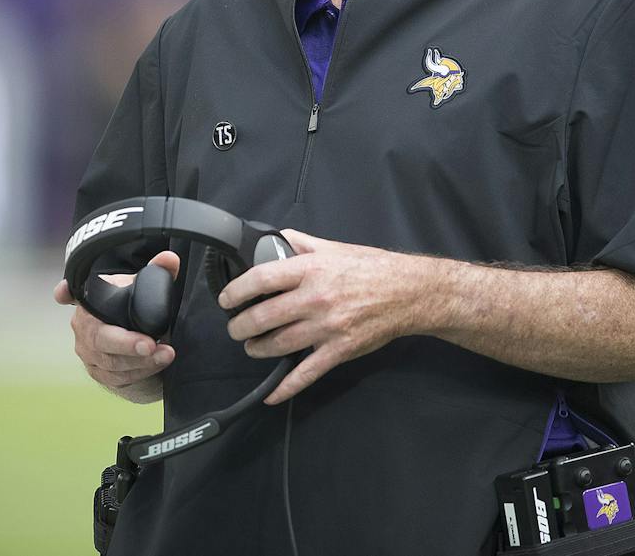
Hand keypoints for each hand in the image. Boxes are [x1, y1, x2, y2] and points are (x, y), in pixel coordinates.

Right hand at [55, 249, 179, 398]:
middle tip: (149, 344)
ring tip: (166, 353)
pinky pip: (118, 377)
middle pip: (99, 338)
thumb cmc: (132, 308)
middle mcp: (83, 326)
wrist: (132, 340)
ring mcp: (88, 352)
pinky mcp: (98, 372)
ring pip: (111, 362)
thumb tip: (169, 259)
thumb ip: (157, 272)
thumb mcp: (143, 288)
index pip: (71, 294)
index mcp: (90, 300)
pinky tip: (156, 364)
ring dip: (141, 361)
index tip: (65, 291)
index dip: (66, 293)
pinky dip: (140, 372)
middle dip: (126, 343)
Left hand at [217, 229, 416, 404]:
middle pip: (263, 317)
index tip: (226, 299)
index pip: (262, 279)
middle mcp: (315, 299)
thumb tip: (276, 239)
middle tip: (235, 328)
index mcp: (311, 270)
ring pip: (279, 344)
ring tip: (251, 347)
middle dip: (241, 326)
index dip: (237, 291)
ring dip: (257, 349)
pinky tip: (272, 395)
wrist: (408, 293)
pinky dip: (286, 387)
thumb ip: (302, 244)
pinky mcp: (339, 350)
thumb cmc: (371, 268)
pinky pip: (307, 373)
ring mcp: (327, 327)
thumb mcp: (334, 247)